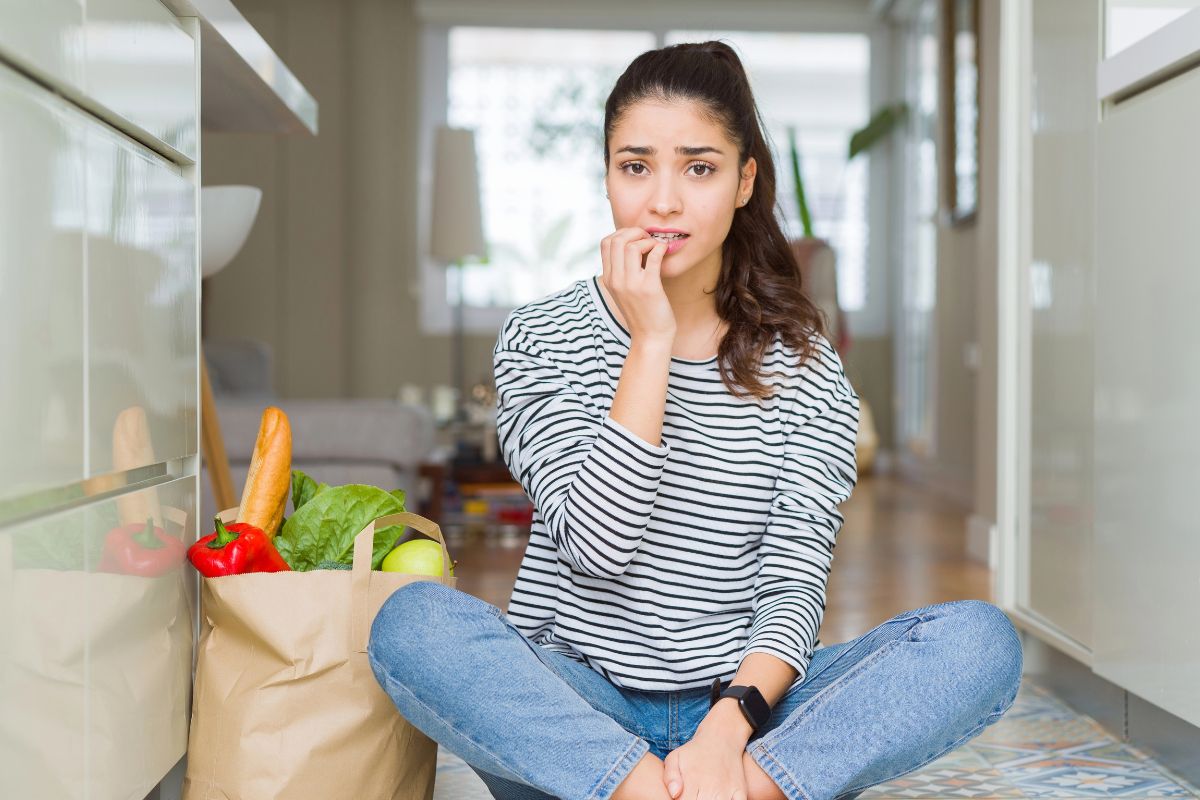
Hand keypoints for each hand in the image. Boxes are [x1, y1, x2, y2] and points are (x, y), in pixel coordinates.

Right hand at [600, 227, 675, 343]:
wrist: (650, 337)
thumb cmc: (642, 313)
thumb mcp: (623, 291)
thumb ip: (622, 272)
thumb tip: (633, 247)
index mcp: (609, 279)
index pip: (606, 243)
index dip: (622, 234)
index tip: (636, 239)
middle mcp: (616, 280)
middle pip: (617, 240)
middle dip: (634, 232)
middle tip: (647, 239)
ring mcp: (631, 284)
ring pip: (632, 246)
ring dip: (647, 241)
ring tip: (655, 248)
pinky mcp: (649, 288)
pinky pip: (653, 257)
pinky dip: (660, 248)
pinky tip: (664, 252)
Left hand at [662, 730, 748, 799]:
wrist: (721, 737)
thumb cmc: (694, 751)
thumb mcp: (675, 757)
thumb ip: (670, 776)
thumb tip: (674, 794)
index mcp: (693, 782)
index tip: (684, 796)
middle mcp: (711, 788)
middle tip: (696, 794)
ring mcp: (727, 790)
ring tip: (706, 795)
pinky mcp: (740, 791)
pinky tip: (722, 798)